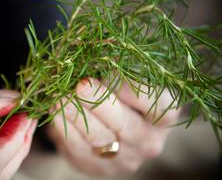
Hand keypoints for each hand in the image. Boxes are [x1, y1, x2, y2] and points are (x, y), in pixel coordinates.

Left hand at [48, 78, 179, 175]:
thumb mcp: (130, 79)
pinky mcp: (99, 168)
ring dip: (76, 114)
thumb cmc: (124, 95)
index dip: (130, 88)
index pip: (153, 103)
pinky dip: (65, 128)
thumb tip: (94, 55)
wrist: (115, 128)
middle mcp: (149, 142)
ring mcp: (125, 159)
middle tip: (81, 85)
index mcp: (165, 116)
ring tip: (60, 95)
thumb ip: (118, 69)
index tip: (110, 72)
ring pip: (98, 138)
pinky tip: (57, 110)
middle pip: (124, 124)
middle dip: (99, 102)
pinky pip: (79, 149)